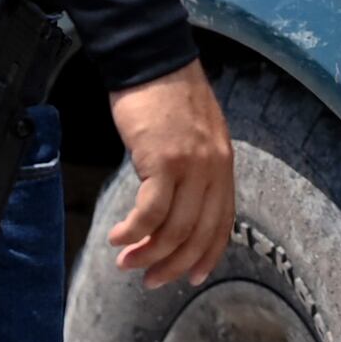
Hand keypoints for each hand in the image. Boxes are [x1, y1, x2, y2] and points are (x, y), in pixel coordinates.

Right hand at [105, 65, 237, 288]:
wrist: (152, 61)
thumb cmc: (167, 97)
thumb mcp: (195, 136)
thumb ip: (194, 170)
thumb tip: (178, 206)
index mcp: (223, 165)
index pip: (222, 223)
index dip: (207, 255)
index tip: (192, 277)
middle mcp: (214, 169)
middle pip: (198, 233)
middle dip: (174, 264)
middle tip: (150, 280)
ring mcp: (191, 166)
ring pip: (174, 228)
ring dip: (147, 252)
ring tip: (125, 263)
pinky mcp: (163, 161)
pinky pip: (149, 211)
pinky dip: (133, 231)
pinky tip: (117, 237)